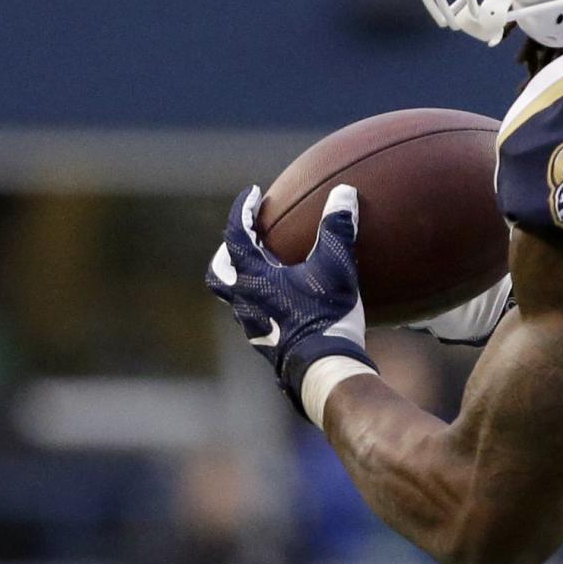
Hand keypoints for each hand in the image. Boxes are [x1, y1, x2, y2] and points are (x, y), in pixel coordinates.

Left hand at [205, 184, 372, 417]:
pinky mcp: (267, 345)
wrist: (324, 370)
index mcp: (252, 278)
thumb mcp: (336, 267)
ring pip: (234, 298)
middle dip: (226, 253)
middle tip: (242, 240)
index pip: (236, 235)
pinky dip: (261, 302)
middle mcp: (244, 302)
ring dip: (242, 280)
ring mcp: (253, 326)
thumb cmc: (324, 317)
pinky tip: (283, 303)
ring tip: (261, 271)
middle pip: (218, 274)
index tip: (252, 195)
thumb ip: (337, 228)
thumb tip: (344, 193)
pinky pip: (254, 317)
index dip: (242, 211)